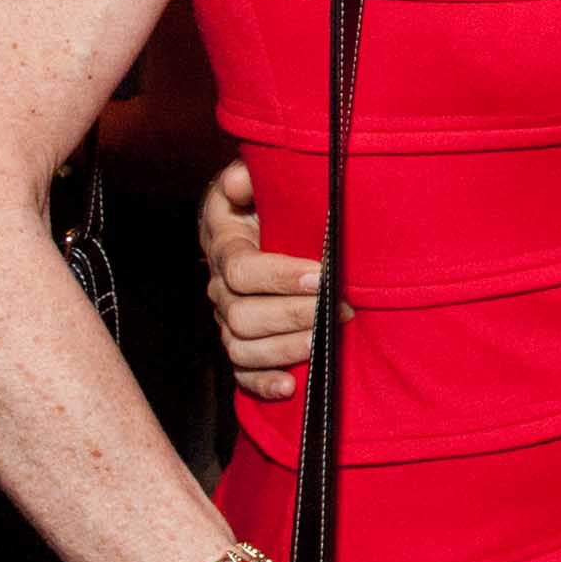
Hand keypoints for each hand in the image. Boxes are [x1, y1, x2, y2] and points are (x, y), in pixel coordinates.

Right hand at [200, 158, 315, 398]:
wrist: (261, 219)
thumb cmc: (267, 197)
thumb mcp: (259, 177)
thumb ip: (249, 175)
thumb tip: (240, 180)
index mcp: (224, 245)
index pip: (241, 270)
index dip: (280, 277)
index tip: (323, 277)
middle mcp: (220, 287)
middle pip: (242, 315)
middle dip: (295, 316)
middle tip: (341, 311)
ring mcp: (227, 319)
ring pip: (241, 346)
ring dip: (285, 349)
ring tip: (324, 343)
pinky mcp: (240, 342)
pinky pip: (240, 372)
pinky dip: (262, 383)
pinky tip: (290, 386)